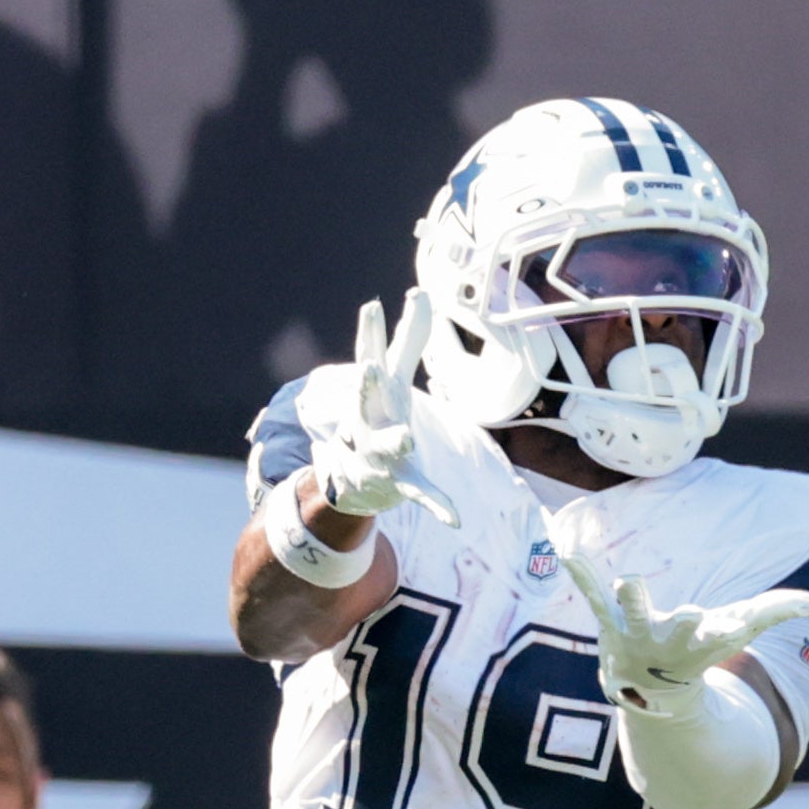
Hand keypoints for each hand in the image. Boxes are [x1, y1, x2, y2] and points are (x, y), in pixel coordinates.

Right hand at [300, 292, 456, 527]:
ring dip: (396, 441)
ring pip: (389, 445)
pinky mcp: (400, 481)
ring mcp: (382, 452)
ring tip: (407, 438)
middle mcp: (371, 419)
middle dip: (367, 384)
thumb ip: (408, 338)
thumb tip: (420, 290)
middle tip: (370, 369)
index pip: (371, 356)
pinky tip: (455, 517)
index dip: (371, 333)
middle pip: (366, 398)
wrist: (353, 479)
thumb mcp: (393, 379)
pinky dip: (438, 505)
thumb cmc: (378, 418)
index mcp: (375, 393)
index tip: (372, 305)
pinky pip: (421, 493)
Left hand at [557, 553, 808, 719]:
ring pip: (632, 615)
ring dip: (631, 600)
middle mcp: (670, 640)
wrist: (651, 690)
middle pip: (678, 630)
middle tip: (691, 614)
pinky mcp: (610, 624)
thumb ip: (773, 613)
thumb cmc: (699, 650)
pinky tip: (568, 555)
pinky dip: (583, 578)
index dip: (731, 629)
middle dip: (684, 624)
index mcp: (704, 641)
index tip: (738, 625)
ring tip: (629, 579)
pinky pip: (594, 599)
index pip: (723, 635)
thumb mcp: (736, 630)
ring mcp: (637, 634)